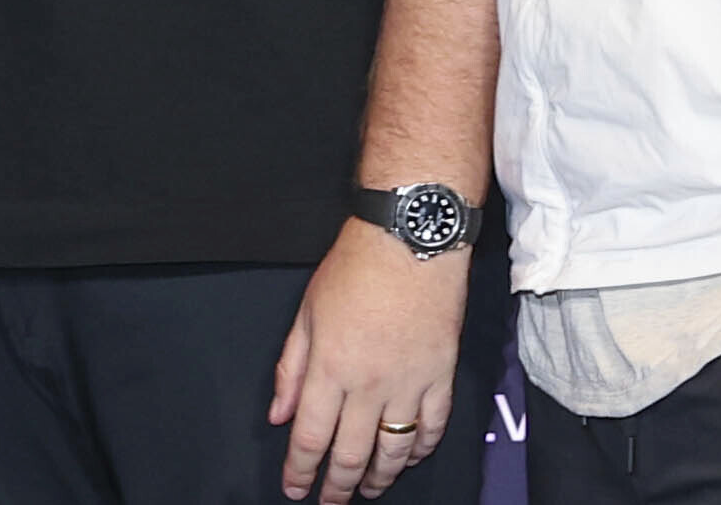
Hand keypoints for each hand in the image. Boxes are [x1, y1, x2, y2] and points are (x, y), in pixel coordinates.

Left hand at [271, 220, 466, 502]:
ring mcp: (409, 384)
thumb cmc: (353, 270)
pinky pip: (433, 428)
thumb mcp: (306, 313)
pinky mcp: (440, 376)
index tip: (295, 490)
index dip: (300, 471)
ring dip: (379, 478)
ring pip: (394, 451)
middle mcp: (369, 385)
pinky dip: (421, 450)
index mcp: (330, 369)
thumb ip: (290, 369)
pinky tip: (410, 459)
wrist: (409, 243)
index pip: (310, 437)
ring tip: (367, 490)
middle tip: (329, 503)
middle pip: (351, 454)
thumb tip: (279, 415)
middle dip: (336, 486)